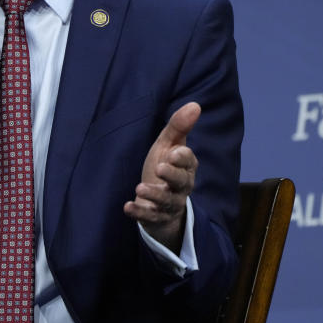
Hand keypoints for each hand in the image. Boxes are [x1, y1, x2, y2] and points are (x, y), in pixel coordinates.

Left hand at [123, 102, 199, 250]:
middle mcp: (181, 187)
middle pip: (182, 183)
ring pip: (167, 202)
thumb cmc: (164, 169)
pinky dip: (139, 213)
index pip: (189, 162)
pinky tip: (127, 207)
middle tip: (160, 167)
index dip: (182, 158)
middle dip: (172, 176)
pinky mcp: (156, 218)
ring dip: (154, 195)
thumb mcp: (168, 146)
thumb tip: (195, 104)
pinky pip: (150, 217)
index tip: (173, 152)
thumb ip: (179, 127)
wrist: (158, 203)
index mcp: (186, 168)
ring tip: (140, 188)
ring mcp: (169, 204)